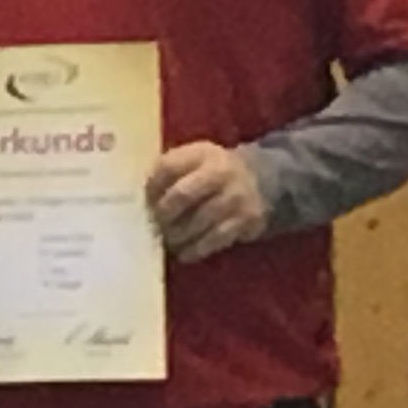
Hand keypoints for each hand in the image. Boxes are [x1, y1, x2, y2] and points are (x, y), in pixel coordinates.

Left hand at [149, 141, 271, 262]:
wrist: (262, 180)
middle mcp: (221, 172)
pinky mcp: (247, 220)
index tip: (145, 202)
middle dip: (163, 214)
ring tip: (167, 240)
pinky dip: (196, 249)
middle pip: (182, 195)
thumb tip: (144, 198)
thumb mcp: (194, 160)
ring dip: (177, 235)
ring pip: (198, 221)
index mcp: (202, 154)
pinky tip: (184, 253)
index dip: (152, 187)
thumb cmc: (213, 172)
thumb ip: (169, 170)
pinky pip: (215, 239)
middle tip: (155, 225)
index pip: (168, 167)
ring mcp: (235, 197)